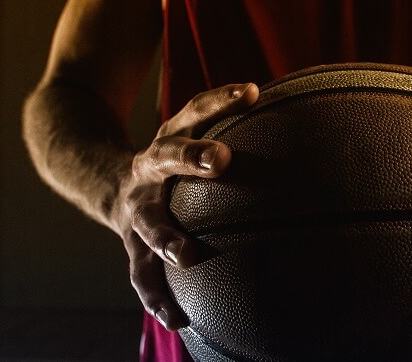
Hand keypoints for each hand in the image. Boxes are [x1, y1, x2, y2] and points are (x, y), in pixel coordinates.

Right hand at [111, 82, 258, 329]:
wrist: (106, 184)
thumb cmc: (175, 162)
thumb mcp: (194, 137)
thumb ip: (236, 130)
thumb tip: (305, 117)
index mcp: (171, 136)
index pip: (196, 110)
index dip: (221, 99)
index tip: (251, 92)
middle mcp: (149, 169)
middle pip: (167, 156)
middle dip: (192, 157)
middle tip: (222, 161)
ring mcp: (137, 208)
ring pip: (149, 220)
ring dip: (167, 237)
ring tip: (187, 256)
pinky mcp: (131, 244)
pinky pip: (142, 273)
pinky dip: (157, 297)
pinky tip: (177, 320)